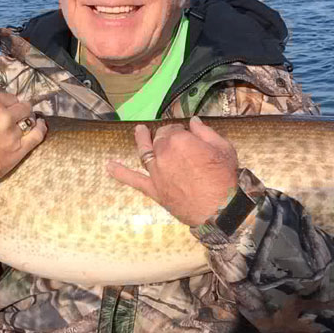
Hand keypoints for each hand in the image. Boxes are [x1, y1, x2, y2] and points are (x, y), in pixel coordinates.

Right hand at [0, 90, 46, 179]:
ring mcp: (12, 132)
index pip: (9, 97)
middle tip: (20, 114)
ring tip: (28, 121)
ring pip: (30, 119)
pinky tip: (41, 126)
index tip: (10, 107)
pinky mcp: (19, 149)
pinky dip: (41, 129)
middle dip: (22, 109)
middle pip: (23, 106)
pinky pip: (37, 135)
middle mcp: (3, 115)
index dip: (11, 103)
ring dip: (29, 120)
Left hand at [107, 116, 237, 225]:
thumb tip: (194, 123)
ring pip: (144, 152)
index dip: (180, 131)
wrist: (219, 209)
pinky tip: (109, 166)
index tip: (186, 134)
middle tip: (172, 138)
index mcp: (180, 140)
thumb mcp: (223, 149)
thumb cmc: (224, 178)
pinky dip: (120, 173)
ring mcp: (156, 172)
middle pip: (159, 139)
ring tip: (139, 131)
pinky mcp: (154, 189)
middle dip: (165, 136)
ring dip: (141, 140)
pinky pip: (134, 180)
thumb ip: (206, 133)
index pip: (174, 129)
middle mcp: (163, 153)